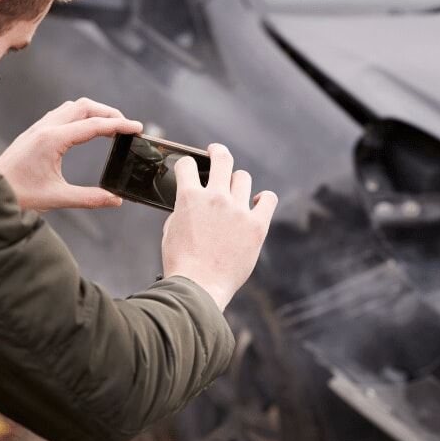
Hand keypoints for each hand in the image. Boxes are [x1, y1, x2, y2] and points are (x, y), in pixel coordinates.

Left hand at [0, 98, 141, 210]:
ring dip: (94, 112)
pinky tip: (85, 130)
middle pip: (85, 106)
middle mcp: (46, 128)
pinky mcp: (34, 132)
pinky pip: (61, 114)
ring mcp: (38, 127)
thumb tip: (116, 200)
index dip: (119, 125)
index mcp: (53, 140)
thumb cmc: (18, 194)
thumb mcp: (57, 198)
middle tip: (126, 127)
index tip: (137, 128)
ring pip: (72, 107)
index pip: (93, 125)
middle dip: (109, 113)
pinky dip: (80, 116)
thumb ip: (89, 198)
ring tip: (110, 127)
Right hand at [161, 143, 277, 310]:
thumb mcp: (171, 229)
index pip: (188, 165)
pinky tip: (257, 203)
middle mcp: (215, 198)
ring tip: (234, 191)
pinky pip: (268, 199)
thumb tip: (192, 200)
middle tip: (216, 153)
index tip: (190, 168)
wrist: (198, 288)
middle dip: (217, 152)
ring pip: (243, 178)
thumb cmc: (181, 263)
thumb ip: (183, 209)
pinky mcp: (257, 226)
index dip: (187, 165)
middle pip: (222, 159)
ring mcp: (238, 210)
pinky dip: (264, 199)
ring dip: (237, 182)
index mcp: (190, 198)